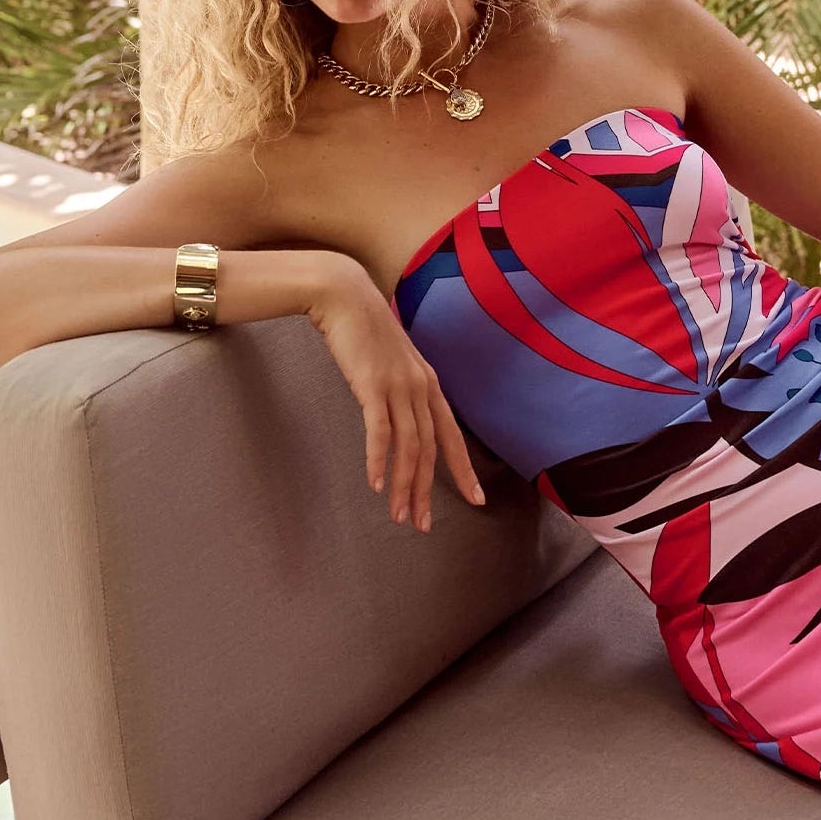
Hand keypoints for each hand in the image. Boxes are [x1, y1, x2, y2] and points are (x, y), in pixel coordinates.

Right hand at [305, 255, 485, 532]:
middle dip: (427, 491)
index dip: (464, 470)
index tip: (476, 500)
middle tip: (423, 525)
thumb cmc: (363, 330)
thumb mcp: (391, 362)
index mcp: (429, 385)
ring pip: (409, 447)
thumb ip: (400, 389)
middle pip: (430, 450)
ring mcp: (399, 386)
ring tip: (399, 516)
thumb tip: (399, 416)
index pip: (452, 436)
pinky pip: (380, 431)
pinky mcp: (372, 384)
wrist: (344, 294)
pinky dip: (379, 460)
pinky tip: (375, 485)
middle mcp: (421, 388)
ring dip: (404, 485)